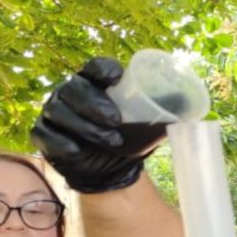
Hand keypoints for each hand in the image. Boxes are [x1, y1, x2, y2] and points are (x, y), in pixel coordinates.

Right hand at [31, 57, 167, 192]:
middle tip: (116, 121)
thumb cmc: (129, 137)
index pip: (94, 67)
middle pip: (74, 88)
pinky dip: (61, 143)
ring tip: (111, 141)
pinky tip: (77, 151)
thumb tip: (192, 102)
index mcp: (95, 82)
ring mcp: (54, 112)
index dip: (102, 69)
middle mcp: (70, 92)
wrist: (111, 169)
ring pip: (60, 111)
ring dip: (85, 126)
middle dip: (94, 104)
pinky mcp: (44, 135)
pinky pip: (46, 135)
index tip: (117, 77)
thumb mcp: (151, 123)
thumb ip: (166, 110)